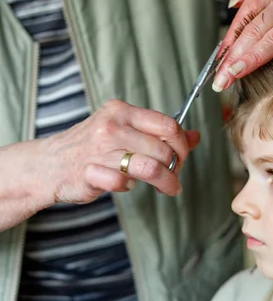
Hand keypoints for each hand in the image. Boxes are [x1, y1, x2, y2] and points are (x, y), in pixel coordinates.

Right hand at [40, 99, 199, 202]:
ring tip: (169, 189)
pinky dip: (129, 187)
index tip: (182, 157)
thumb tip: (196, 136)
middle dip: (176, 167)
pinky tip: (127, 185)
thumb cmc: (93, 147)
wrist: (48, 164)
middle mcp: (111, 127)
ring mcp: (99, 150)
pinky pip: (122, 182)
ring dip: (166, 182)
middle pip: (163, 150)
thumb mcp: (126, 131)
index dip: (182, 144)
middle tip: (175, 177)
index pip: (168, 125)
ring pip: (150, 167)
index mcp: (122, 112)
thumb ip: (160, 133)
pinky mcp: (89, 173)